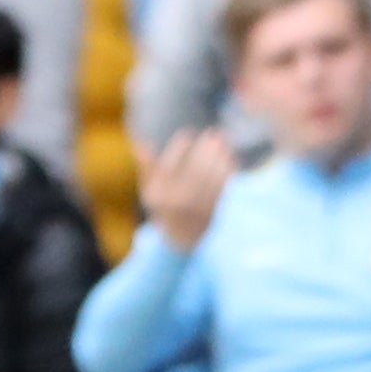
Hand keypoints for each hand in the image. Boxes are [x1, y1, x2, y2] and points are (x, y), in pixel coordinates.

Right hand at [139, 128, 234, 251]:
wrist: (181, 238)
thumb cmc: (164, 208)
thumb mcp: (149, 190)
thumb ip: (147, 168)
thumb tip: (140, 143)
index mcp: (159, 194)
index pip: (169, 165)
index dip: (179, 147)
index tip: (186, 134)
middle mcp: (177, 202)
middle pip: (195, 169)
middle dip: (205, 148)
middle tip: (213, 133)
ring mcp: (197, 207)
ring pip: (212, 177)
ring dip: (220, 156)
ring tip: (223, 141)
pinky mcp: (214, 210)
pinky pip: (223, 187)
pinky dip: (228, 170)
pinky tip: (230, 157)